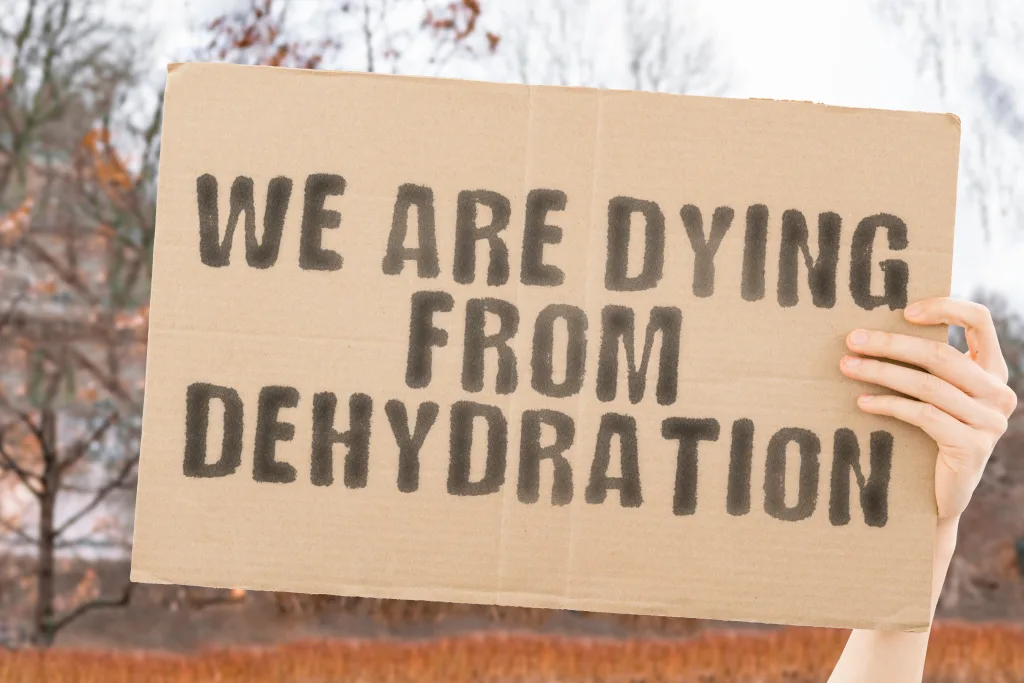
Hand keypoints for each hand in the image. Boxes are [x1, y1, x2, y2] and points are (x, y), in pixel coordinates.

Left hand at [839, 297, 1016, 520]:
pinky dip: (888, 405)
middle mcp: (998, 393)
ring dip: (881, 372)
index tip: (905, 310)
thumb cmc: (929, 435)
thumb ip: (926, 366)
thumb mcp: (935, 394)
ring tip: (847, 367)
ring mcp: (989, 422)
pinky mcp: (971, 447)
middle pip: (941, 355)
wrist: (939, 495)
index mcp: (992, 370)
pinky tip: (862, 402)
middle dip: (891, 344)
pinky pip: (922, 415)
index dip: (945, 308)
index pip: (980, 321)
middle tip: (852, 339)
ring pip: (927, 385)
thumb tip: (872, 329)